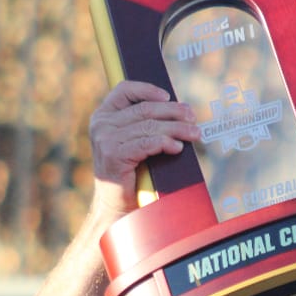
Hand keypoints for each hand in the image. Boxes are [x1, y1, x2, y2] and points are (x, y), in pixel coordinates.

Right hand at [88, 80, 199, 217]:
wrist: (116, 206)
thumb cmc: (129, 174)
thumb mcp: (132, 142)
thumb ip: (142, 123)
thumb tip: (177, 109)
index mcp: (103, 116)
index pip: (124, 90)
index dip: (148, 90)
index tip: (169, 97)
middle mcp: (101, 124)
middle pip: (144, 109)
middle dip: (173, 112)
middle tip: (193, 118)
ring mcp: (105, 139)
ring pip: (150, 126)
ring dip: (177, 129)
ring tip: (194, 134)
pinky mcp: (114, 154)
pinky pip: (147, 143)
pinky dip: (166, 143)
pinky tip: (178, 147)